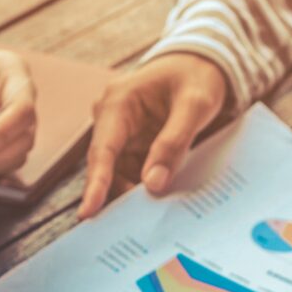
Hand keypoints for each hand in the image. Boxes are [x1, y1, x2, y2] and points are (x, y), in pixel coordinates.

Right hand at [80, 52, 229, 218]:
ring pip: (119, 174)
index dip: (96, 183)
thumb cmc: (197, 75)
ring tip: (149, 219)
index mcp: (118, 103)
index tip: (88, 212)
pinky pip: (132, 172)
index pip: (102, 150)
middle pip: (106, 167)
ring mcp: (120, 133)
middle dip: (115, 196)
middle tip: (127, 229)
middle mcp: (111, 119)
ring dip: (133, 194)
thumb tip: (153, 183)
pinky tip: (156, 204)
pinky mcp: (132, 145)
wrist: (203, 61)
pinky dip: (143, 187)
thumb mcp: (194, 105)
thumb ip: (173, 143)